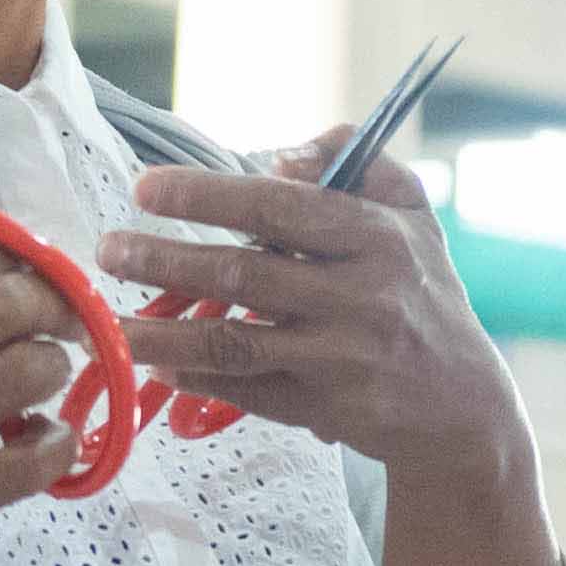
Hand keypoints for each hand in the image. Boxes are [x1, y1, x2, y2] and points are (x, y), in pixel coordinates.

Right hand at [0, 157, 98, 565]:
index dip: (4, 251)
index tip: (17, 267)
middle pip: (9, 306)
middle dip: (51, 302)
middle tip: (60, 314)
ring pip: (31, 371)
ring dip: (54, 367)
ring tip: (44, 374)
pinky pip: (37, 459)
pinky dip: (59, 445)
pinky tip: (47, 437)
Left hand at [98, 143, 529, 493]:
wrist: (459, 405)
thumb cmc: (423, 292)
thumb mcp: (413, 215)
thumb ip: (355, 163)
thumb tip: (281, 154)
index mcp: (377, 241)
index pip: (281, 208)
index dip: (208, 195)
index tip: (146, 187)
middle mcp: (359, 300)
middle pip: (246, 275)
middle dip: (166, 259)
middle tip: (108, 250)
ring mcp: (339, 362)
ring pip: (234, 343)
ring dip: (162, 332)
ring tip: (106, 323)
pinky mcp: (322, 411)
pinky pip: (245, 392)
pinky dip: (195, 378)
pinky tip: (152, 362)